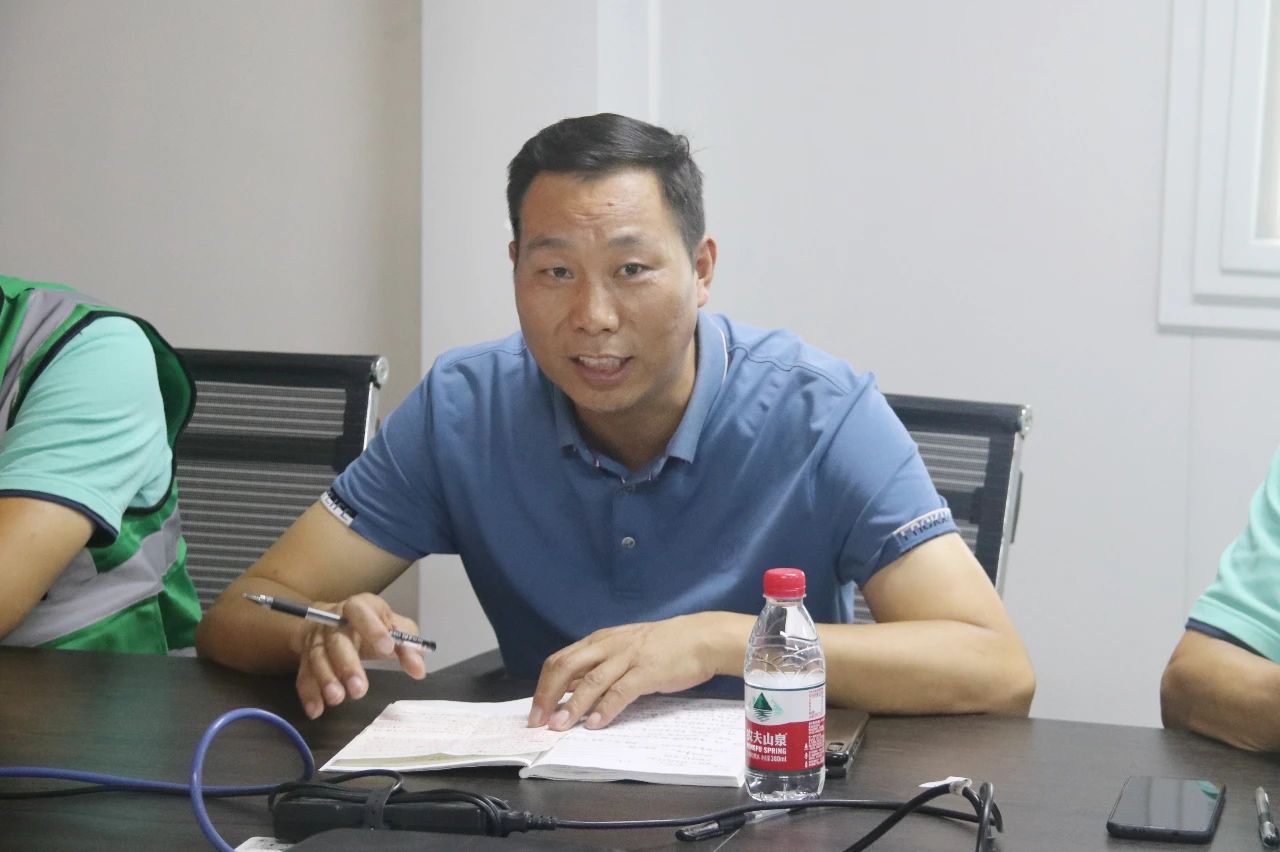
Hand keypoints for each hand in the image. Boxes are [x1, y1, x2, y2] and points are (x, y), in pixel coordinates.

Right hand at [291, 592, 426, 718]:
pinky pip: (304, 676)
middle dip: (347, 666)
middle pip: (337, 641)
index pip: (361, 612)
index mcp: (357, 607)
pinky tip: (317, 710)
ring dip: (326, 680)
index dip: (373, 629)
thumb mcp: (395, 626)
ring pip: (317, 659)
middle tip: (359, 689)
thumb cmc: (371, 622)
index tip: (388, 648)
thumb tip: (418, 670)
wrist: (332, 618)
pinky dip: (309, 694)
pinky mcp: (306, 659)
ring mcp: (317, 640)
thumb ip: (409, 646)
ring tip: (338, 699)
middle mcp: (333, 622)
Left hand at [527, 613, 738, 731]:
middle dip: (548, 696)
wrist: (699, 638)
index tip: (535, 711)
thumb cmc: (661, 646)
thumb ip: (598, 666)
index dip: (543, 686)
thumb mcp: (623, 649)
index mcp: (600, 640)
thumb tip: (571, 690)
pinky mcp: (647, 671)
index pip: (560, 660)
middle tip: (539, 722)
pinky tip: (595, 724)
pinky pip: (621, 691)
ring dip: (572, 706)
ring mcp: (628, 657)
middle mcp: (609, 645)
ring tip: (559, 726)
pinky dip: (605, 709)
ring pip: (591, 681)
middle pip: (566, 667)